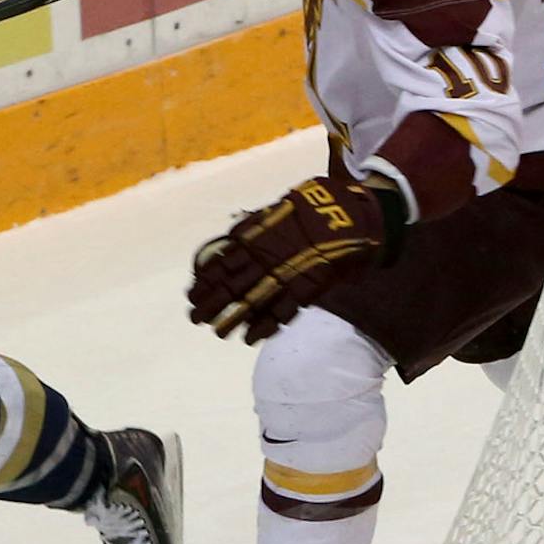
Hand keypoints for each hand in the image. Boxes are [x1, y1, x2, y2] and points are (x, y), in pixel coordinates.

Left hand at [187, 175, 404, 341]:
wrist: (353, 213)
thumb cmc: (318, 205)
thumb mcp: (279, 208)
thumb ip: (256, 225)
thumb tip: (233, 238)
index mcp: (257, 235)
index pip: (221, 262)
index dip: (204, 281)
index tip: (191, 293)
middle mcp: (266, 256)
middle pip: (230, 285)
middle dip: (210, 303)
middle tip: (195, 318)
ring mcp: (286, 274)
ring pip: (251, 301)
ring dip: (232, 319)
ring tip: (218, 333)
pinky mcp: (307, 288)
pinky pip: (281, 312)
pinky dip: (264, 327)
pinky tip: (250, 338)